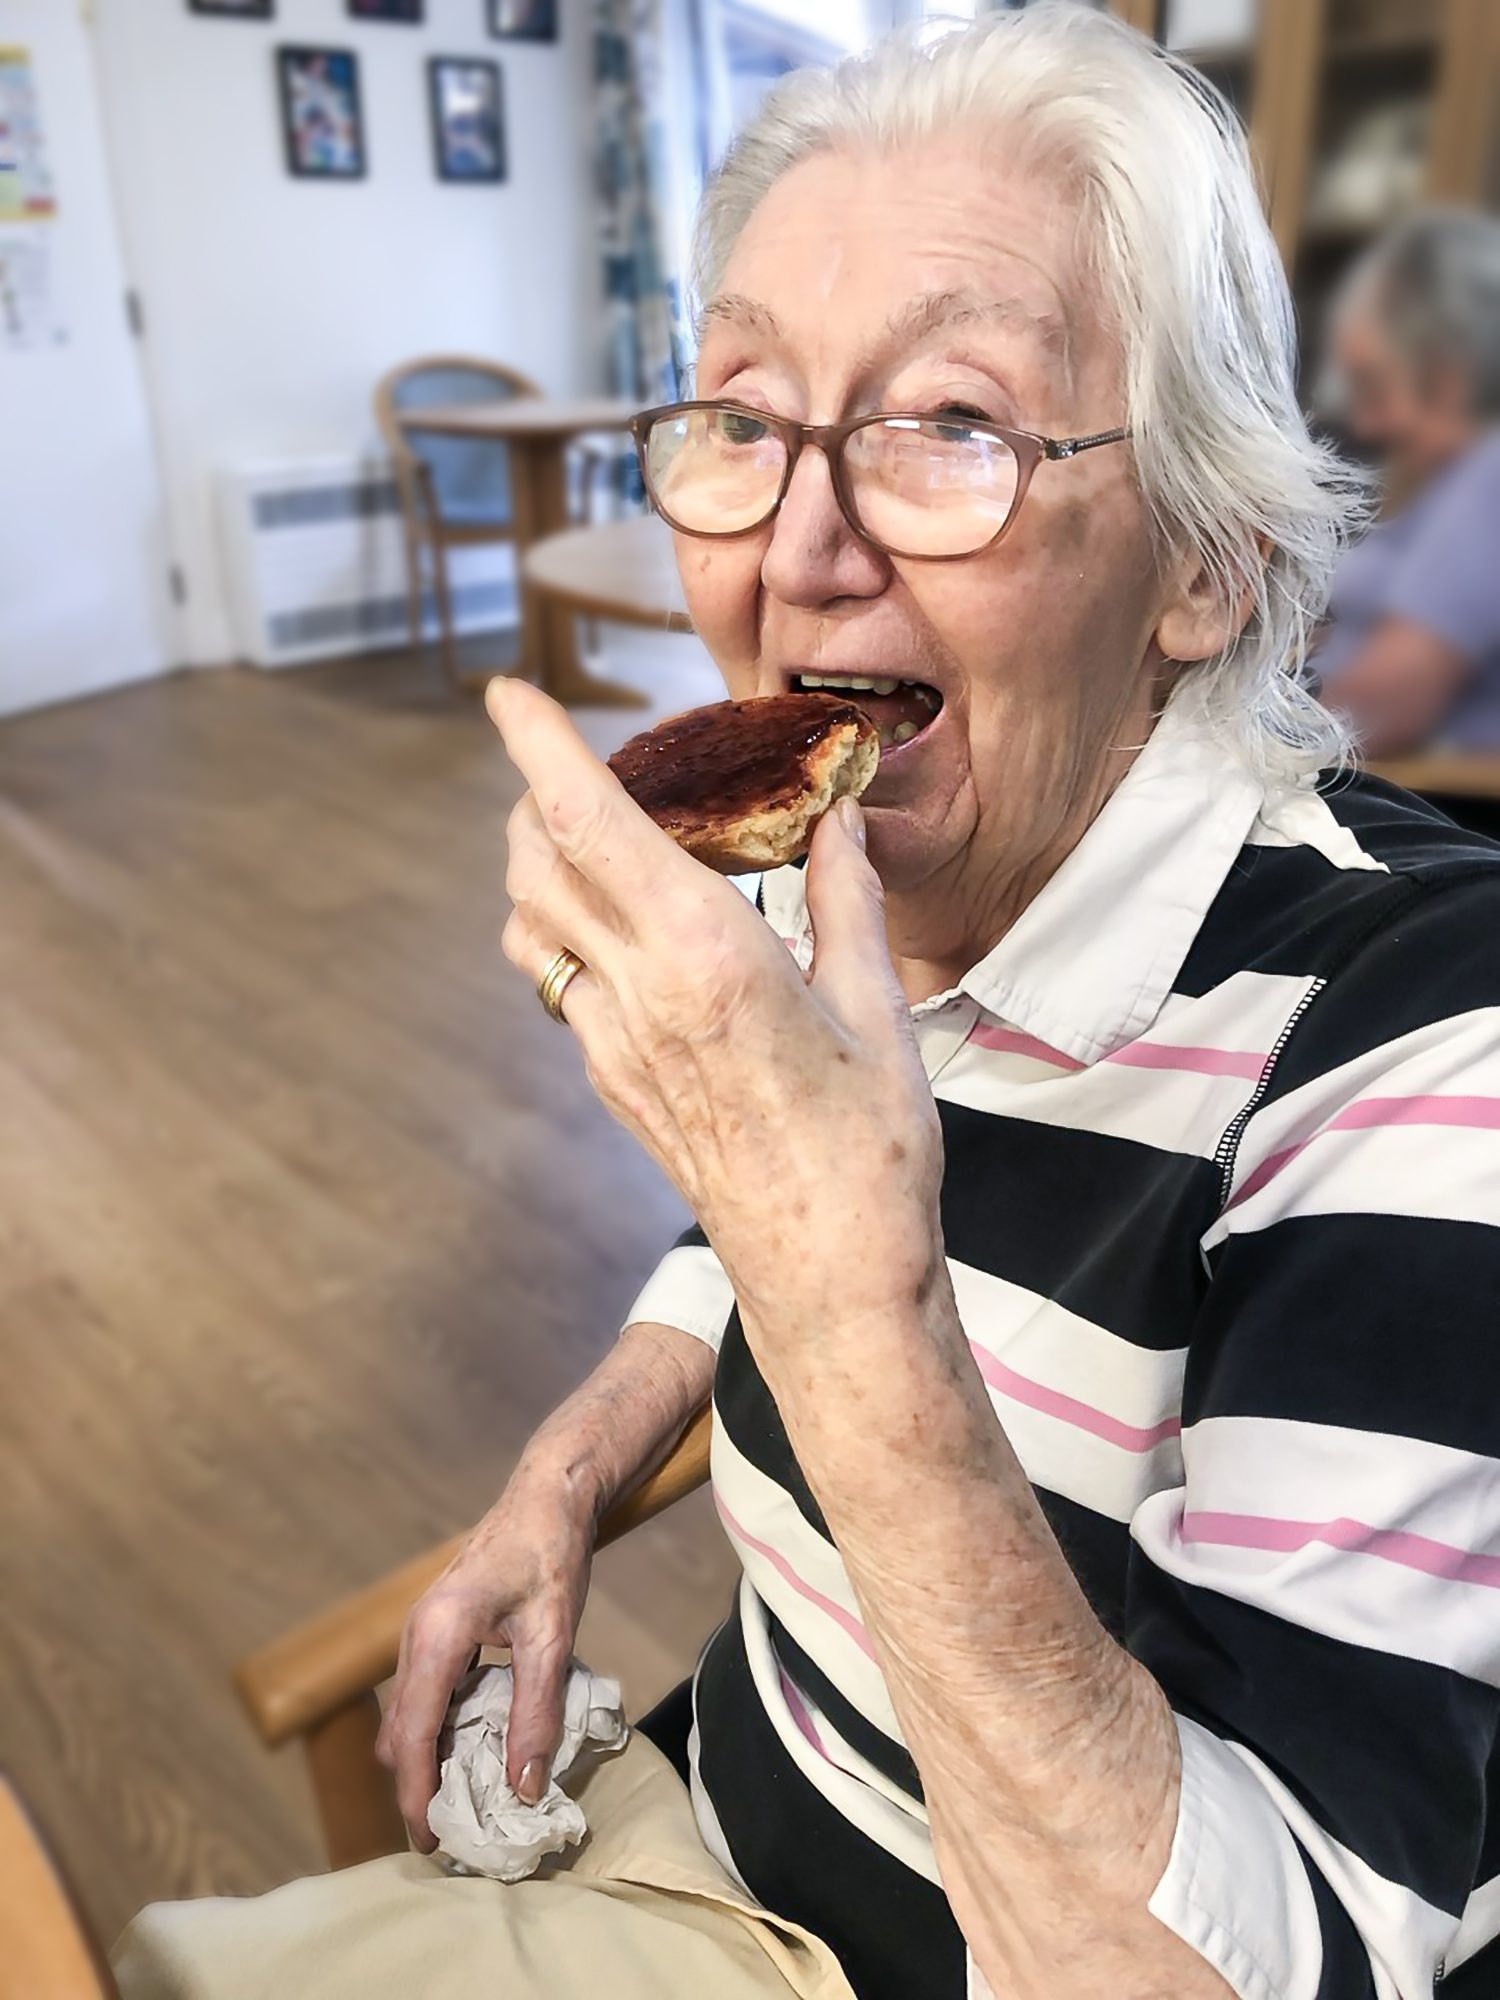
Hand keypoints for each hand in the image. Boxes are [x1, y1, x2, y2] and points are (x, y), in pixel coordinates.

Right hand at [377, 1459, 594, 1849]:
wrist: (547, 1496)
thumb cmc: (551, 1557)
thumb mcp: (553, 1636)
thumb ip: (537, 1711)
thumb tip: (526, 1787)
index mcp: (438, 1635)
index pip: (414, 1734)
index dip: (417, 1794)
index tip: (430, 1842)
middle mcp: (416, 1635)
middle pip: (399, 1732)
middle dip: (416, 1786)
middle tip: (450, 1835)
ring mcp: (421, 1630)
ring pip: (408, 1715)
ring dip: (426, 1760)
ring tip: (463, 1802)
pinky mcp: (435, 1630)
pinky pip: (423, 1694)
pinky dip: (436, 1731)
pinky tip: (472, 1749)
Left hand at [489, 678, 944, 1335]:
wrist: (828, 1279)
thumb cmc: (871, 1150)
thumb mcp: (878, 1009)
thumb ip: (847, 899)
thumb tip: (840, 820)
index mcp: (707, 959)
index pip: (589, 826)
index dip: (537, 748)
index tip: (507, 692)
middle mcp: (640, 995)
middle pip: (534, 866)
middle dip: (532, 796)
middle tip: (573, 761)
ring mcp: (613, 1047)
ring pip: (530, 928)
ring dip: (537, 867)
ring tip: (593, 838)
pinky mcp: (612, 1085)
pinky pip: (559, 985)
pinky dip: (565, 932)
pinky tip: (625, 931)